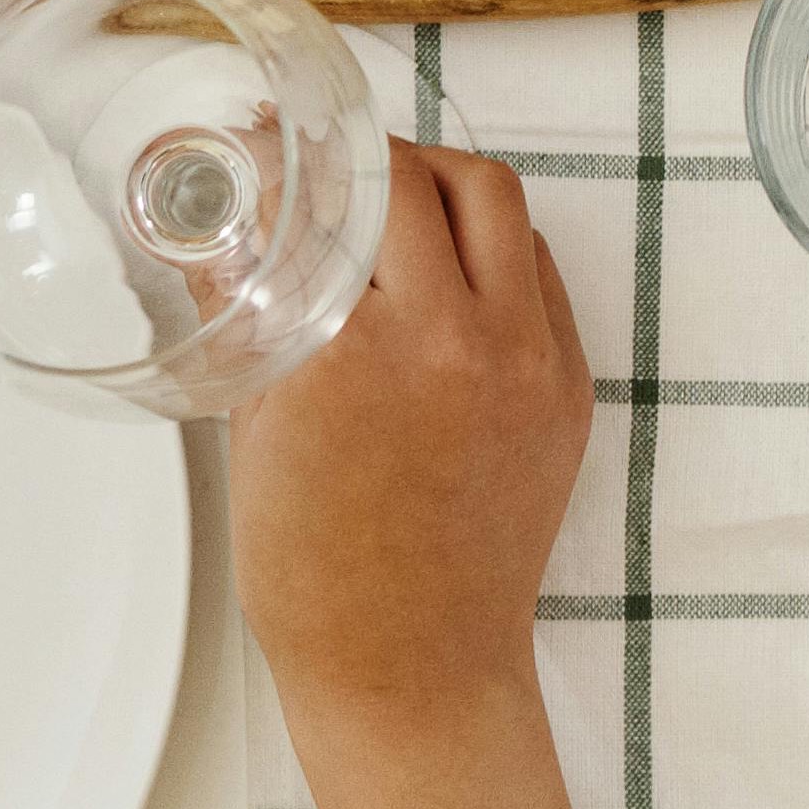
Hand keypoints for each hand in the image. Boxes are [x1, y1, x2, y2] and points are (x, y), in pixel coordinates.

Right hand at [230, 140, 595, 737]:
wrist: (410, 666)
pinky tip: (450, 269)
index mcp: (354, 353)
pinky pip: (540, 272)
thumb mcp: (256, 431)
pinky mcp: (571, 387)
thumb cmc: (316, 574)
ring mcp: (526, 362)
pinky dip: (495, 249)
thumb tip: (237, 234)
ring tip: (401, 202)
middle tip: (337, 166)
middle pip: (427, 176)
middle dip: (373, 155)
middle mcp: (452, 341)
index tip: (274, 141)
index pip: (341, 192)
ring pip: (499, 203)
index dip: (301, 151)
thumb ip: (256, 317)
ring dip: (445, 183)